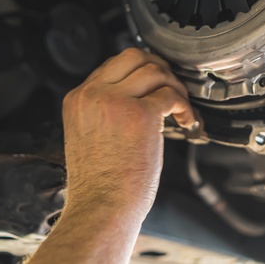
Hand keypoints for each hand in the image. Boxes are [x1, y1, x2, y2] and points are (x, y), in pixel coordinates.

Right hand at [62, 47, 194, 219]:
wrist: (99, 208)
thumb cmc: (97, 184)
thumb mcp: (86, 135)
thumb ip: (102, 111)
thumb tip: (135, 98)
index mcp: (77, 99)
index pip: (112, 65)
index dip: (139, 71)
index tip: (154, 83)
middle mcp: (93, 95)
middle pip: (133, 56)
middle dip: (158, 66)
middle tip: (171, 85)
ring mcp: (116, 102)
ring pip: (155, 71)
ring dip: (175, 86)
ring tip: (181, 108)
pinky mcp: (140, 115)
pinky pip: (170, 96)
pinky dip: (185, 106)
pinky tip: (187, 121)